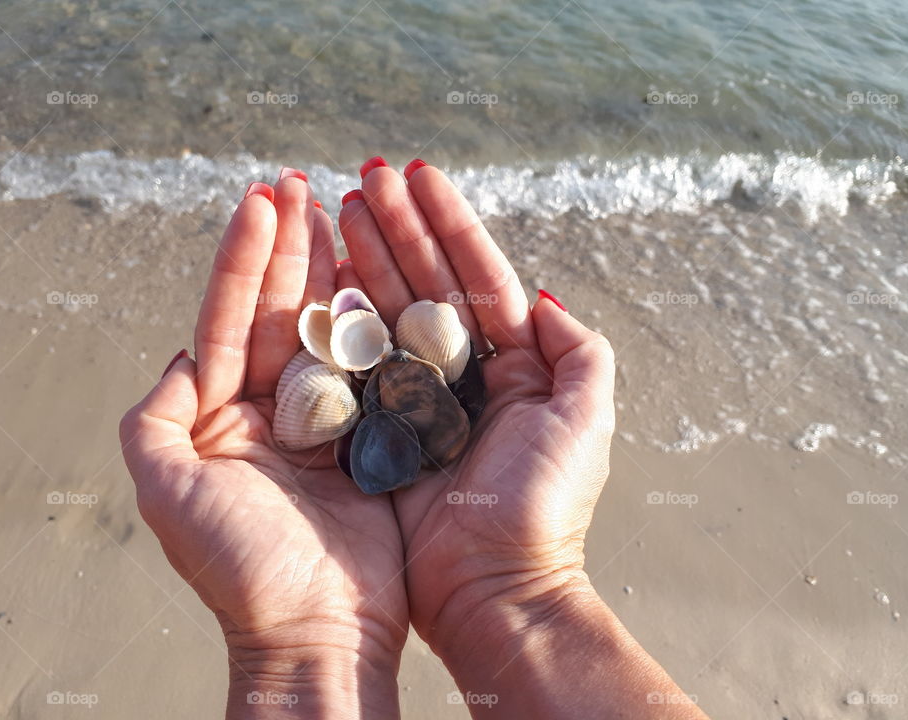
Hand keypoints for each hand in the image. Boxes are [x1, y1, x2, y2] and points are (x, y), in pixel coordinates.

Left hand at [120, 175, 405, 717]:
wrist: (318, 628)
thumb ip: (154, 418)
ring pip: (325, 331)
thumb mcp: (166, 490)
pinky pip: (371, 369)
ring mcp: (322, 423)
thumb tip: (182, 358)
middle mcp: (269, 412)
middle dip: (287, 248)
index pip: (228, 318)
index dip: (244, 258)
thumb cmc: (239, 567)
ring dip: (329, 271)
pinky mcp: (368, 438)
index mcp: (218, 416)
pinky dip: (373, 321)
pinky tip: (379, 276)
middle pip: (276, 312)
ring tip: (336, 211)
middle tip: (299, 185)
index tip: (261, 200)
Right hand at [337, 161, 614, 654]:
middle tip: (363, 175)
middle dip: (398, 227)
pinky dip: (341, 318)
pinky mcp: (382, 430)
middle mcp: (465, 373)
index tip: (417, 175)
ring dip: (365, 257)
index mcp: (515, 363)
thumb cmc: (544, 508)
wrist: (493, 591)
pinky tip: (322, 274)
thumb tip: (542, 295)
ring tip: (336, 208)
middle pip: (427, 282)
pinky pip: (358, 364)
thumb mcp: (585, 420)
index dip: (448, 222)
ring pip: (388, 311)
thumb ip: (578, 350)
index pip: (477, 275)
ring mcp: (419, 399)